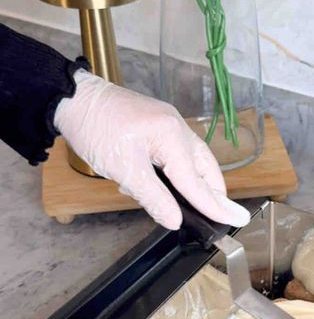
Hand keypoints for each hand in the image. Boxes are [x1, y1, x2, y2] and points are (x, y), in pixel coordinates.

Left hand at [54, 71, 250, 230]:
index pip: (196, 181)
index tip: (236, 219)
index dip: (214, 205)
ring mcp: (167, 123)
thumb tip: (175, 219)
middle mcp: (176, 127)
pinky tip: (165, 186)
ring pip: (192, 159)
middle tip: (222, 215)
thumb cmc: (95, 129)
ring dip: (195, 183)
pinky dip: (177, 172)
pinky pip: (176, 152)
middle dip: (213, 192)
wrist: (72, 99)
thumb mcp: (124, 170)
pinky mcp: (156, 125)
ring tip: (197, 205)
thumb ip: (154, 197)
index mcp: (171, 136)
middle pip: (205, 167)